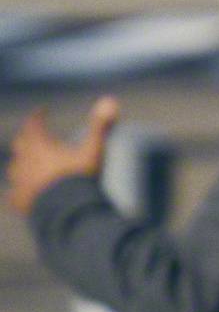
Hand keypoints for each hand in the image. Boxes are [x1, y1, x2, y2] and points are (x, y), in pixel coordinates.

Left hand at [9, 97, 119, 217]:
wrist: (65, 212)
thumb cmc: (78, 179)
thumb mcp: (93, 151)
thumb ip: (100, 126)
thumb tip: (111, 99)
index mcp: (40, 146)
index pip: (33, 124)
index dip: (37, 116)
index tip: (43, 110)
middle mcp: (25, 161)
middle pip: (20, 144)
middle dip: (27, 138)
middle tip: (34, 137)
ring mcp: (20, 182)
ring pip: (14, 168)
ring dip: (21, 164)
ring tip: (28, 164)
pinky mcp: (19, 201)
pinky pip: (13, 194)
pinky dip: (18, 192)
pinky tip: (21, 194)